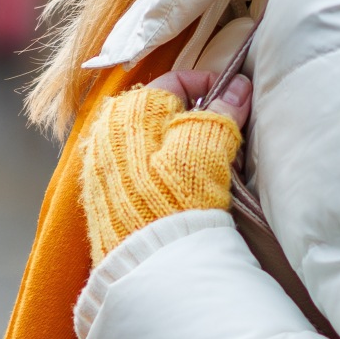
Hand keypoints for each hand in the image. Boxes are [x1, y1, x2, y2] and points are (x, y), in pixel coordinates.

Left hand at [79, 74, 250, 261]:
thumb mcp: (207, 147)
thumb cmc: (175, 195)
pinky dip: (161, 167)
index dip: (212, 86)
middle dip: (197, 117)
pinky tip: (180, 185)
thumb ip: (222, 111)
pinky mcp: (101, 193)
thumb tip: (239, 86)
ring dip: (181, 143)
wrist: (145, 259)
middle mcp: (106, 129)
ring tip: (207, 164)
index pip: (177, 79)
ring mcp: (100, 162)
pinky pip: (137, 165)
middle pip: (163, 110)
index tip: (235, 103)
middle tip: (225, 137)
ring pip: (151, 138)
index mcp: (129, 108)